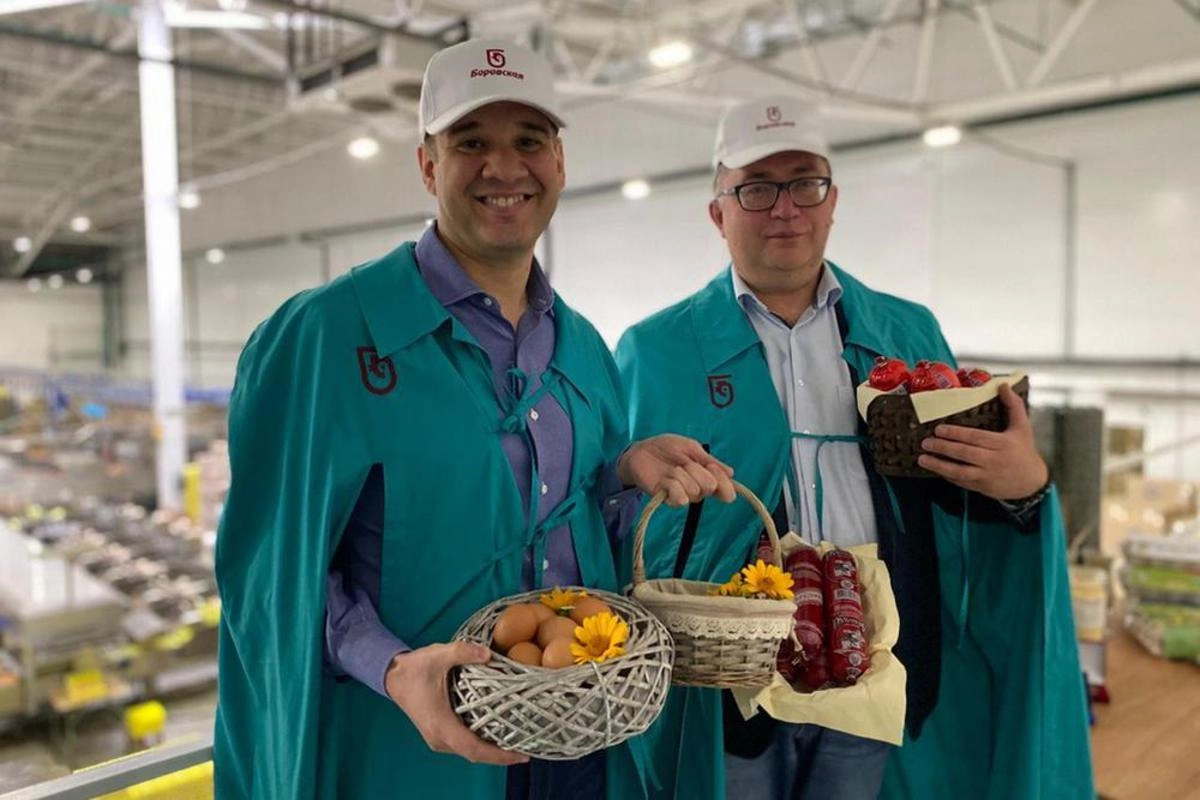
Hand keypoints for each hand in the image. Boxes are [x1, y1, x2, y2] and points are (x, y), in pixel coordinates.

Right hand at [384, 642, 528, 765]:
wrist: (393, 676)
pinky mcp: (439, 733)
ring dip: (492, 751)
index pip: (474, 749)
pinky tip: (497, 735)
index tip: (521, 755)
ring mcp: (438, 738)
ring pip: (469, 752)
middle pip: (475, 755)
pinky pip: (464, 745)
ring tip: (516, 743)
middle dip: (501, 756)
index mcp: (441, 725)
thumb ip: (464, 652)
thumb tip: (489, 654)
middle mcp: (439, 738)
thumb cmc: (415, 668)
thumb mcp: (439, 654)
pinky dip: (481, 744)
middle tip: (527, 750)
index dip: (499, 755)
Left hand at [618, 433, 735, 506]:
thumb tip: (731, 473)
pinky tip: (665, 478)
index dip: (724, 482)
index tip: (714, 468)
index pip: (726, 490)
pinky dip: (673, 484)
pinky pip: (680, 498)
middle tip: (684, 462)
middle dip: (697, 470)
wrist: (643, 450)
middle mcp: (697, 489)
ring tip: (672, 468)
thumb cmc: (667, 448)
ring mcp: (683, 495)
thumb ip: (709, 461)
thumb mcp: (690, 448)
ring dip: (681, 474)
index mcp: (707, 477)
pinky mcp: (667, 499)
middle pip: (710, 487)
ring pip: (694, 490)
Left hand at [917, 383, 1048, 500]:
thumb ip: (1013, 405)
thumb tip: (1003, 385)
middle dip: (943, 448)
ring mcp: (986, 475)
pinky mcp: (981, 487)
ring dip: (938, 465)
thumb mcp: (1022, 427)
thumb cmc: (1024, 450)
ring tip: (922, 459)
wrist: (1032, 482)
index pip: (975, 437)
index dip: (956, 434)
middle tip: (926, 442)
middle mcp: (993, 460)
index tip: (939, 429)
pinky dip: (947, 476)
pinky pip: (961, 482)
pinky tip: (934, 469)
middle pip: (964, 453)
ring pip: (959, 471)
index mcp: (1002, 443)